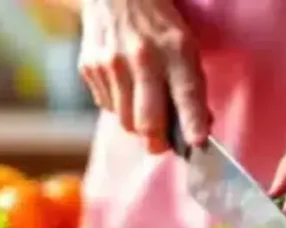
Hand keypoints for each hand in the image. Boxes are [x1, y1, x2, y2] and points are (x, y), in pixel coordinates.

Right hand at [78, 0, 210, 152]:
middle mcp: (142, 57)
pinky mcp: (89, 67)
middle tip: (161, 144)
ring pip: (124, 121)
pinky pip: (107, 106)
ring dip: (136, 123)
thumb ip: (191, 86)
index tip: (197, 144)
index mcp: (175, 49)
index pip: (186, 94)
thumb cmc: (158, 26)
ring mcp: (111, 63)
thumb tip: (196, 131)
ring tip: (142, 103)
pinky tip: (123, 85)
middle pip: (147, 122)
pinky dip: (118, 105)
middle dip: (156, 142)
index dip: (192, 123)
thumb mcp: (185, 45)